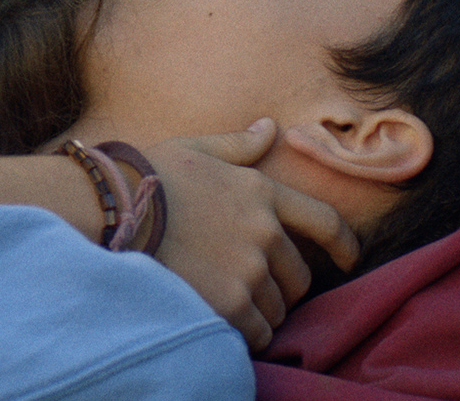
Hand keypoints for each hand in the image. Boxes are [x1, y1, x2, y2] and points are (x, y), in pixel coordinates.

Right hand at [142, 120, 359, 351]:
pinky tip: (225, 321)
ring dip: (262, 309)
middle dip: (282, 284)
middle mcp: (264, 232)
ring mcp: (249, 269)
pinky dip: (248, 331)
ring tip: (230, 301)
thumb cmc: (148, 176)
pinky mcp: (230, 302)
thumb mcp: (195, 149)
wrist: (112, 209)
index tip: (347, 259)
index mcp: (261, 191)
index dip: (343, 245)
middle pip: (299, 276)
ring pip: (278, 307)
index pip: (325, 221)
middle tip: (253, 285)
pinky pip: (258, 330)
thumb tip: (269, 127)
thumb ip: (238, 144)